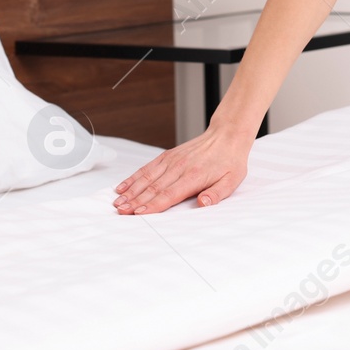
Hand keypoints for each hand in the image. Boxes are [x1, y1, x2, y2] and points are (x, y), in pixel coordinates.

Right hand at [113, 122, 251, 213]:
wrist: (227, 135)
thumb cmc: (230, 160)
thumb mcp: (232, 180)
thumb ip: (217, 194)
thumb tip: (204, 203)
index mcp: (194, 175)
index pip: (169, 193)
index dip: (153, 204)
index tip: (139, 213)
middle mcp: (179, 167)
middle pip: (153, 187)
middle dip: (135, 201)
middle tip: (121, 212)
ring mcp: (171, 160)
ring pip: (146, 177)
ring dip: (131, 190)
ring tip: (117, 202)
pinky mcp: (167, 156)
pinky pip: (147, 167)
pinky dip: (133, 177)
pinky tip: (123, 186)